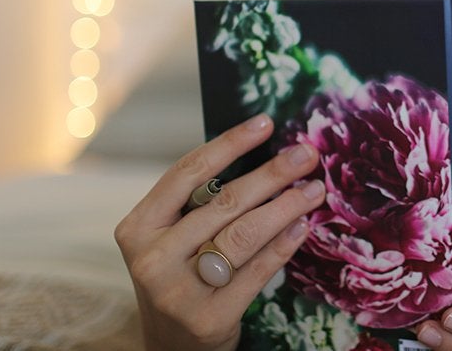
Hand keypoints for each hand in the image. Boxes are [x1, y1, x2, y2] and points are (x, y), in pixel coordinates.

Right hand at [114, 114, 325, 350]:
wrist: (171, 346)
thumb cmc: (181, 276)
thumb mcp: (173, 239)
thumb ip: (202, 203)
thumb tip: (266, 154)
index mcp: (138, 228)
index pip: (187, 172)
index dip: (230, 143)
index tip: (266, 123)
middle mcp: (152, 258)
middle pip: (224, 202)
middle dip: (272, 174)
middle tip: (306, 155)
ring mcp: (178, 291)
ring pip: (244, 235)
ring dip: (286, 206)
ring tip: (313, 190)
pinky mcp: (209, 318)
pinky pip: (257, 270)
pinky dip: (284, 244)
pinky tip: (302, 226)